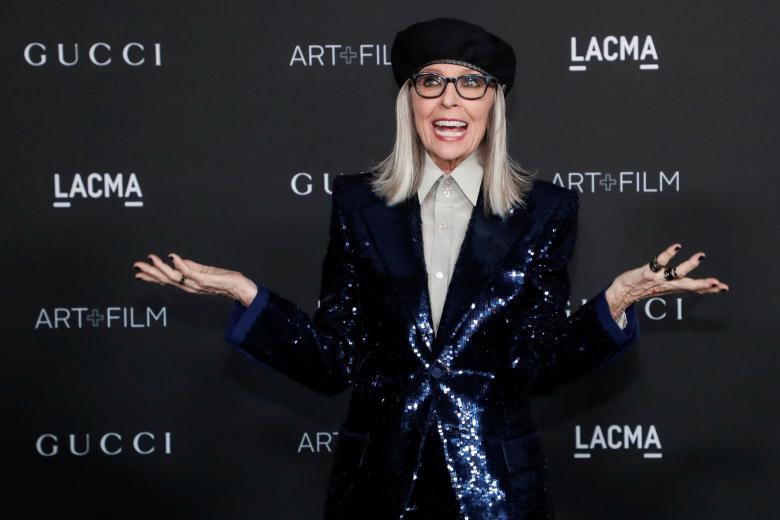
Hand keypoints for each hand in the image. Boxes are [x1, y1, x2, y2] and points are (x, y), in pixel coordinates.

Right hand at [132, 253, 257, 305]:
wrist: (240, 288)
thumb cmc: (224, 280)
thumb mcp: (205, 272)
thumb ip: (191, 267)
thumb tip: (176, 259)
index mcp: (188, 283)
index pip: (166, 279)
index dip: (152, 275)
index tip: (137, 271)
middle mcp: (190, 285)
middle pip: (166, 279)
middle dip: (150, 272)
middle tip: (136, 265)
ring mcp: (197, 283)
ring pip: (174, 276)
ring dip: (161, 267)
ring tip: (150, 259)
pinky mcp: (205, 280)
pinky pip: (190, 272)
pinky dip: (181, 264)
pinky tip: (173, 257)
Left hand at [605, 243, 729, 318]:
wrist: (621, 293)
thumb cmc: (643, 288)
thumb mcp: (664, 288)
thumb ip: (678, 284)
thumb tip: (691, 284)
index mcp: (673, 288)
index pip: (694, 289)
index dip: (709, 289)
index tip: (725, 288)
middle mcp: (667, 284)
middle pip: (689, 285)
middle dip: (705, 285)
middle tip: (719, 284)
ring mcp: (658, 278)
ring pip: (676, 273)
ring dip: (688, 265)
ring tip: (700, 256)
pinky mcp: (647, 272)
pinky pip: (659, 262)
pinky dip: (668, 254)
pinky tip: (677, 246)